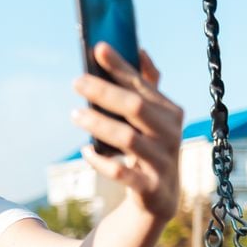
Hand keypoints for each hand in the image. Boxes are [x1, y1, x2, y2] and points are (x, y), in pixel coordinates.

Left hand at [71, 42, 182, 221]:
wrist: (160, 199)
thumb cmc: (150, 149)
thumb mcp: (153, 119)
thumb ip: (147, 87)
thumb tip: (140, 50)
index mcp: (170, 113)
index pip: (142, 85)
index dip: (120, 66)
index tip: (98, 48)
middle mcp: (170, 134)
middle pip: (135, 107)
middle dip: (104, 91)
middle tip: (77, 81)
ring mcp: (162, 162)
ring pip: (128, 139)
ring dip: (98, 124)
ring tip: (75, 114)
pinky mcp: (150, 187)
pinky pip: (121, 172)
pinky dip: (100, 160)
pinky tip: (85, 151)